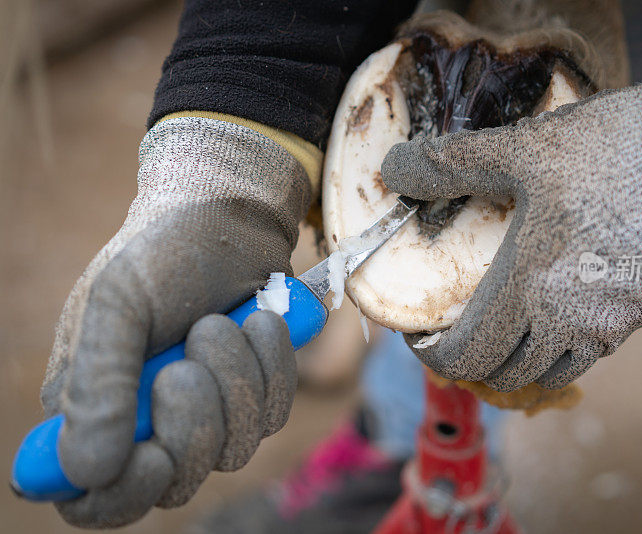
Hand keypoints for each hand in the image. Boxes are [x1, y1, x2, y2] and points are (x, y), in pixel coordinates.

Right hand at [41, 117, 310, 526]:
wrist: (228, 219)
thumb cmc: (162, 253)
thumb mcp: (116, 303)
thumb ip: (97, 383)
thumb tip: (86, 470)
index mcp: (93, 407)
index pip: (94, 496)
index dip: (121, 495)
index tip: (153, 456)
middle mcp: (148, 420)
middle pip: (174, 483)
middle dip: (193, 423)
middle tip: (188, 362)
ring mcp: (206, 411)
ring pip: (232, 450)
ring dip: (235, 382)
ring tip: (222, 324)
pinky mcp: (252, 394)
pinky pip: (273, 413)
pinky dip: (272, 369)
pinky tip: (260, 323)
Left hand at [381, 38, 641, 390]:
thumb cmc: (615, 150)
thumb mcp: (524, 149)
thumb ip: (453, 164)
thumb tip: (392, 168)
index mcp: (530, 289)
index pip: (468, 357)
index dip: (436, 358)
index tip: (423, 339)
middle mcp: (571, 322)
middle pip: (509, 374)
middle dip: (475, 363)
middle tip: (459, 333)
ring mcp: (615, 325)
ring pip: (554, 370)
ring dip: (521, 361)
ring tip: (506, 329)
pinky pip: (595, 349)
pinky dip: (565, 345)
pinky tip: (563, 307)